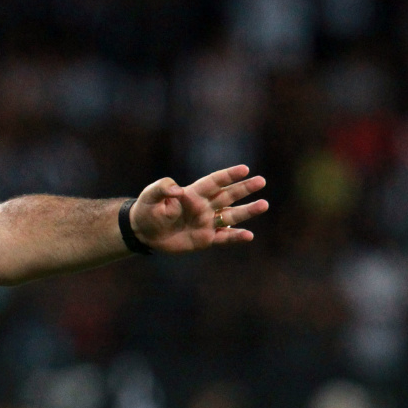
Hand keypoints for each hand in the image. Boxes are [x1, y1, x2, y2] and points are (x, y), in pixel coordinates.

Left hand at [131, 164, 267, 253]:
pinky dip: (236, 237)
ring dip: (247, 211)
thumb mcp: (150, 195)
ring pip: (231, 216)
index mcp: (193, 193)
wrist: (144, 232)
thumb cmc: (148, 209)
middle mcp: (204, 206)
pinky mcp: (205, 239)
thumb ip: (163, 188)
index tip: (244, 169)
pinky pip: (224, 237)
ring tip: (263, 205)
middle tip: (261, 181)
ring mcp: (207, 222)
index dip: (228, 175)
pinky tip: (249, 235)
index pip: (214, 182)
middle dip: (244, 188)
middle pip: (228, 196)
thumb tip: (178, 190)